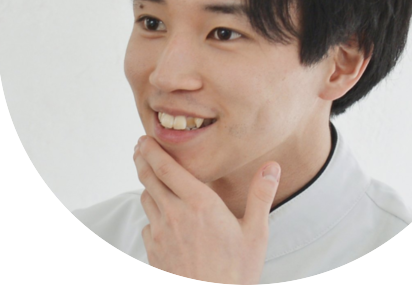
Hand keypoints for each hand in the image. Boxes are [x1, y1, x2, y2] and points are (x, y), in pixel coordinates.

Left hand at [133, 136, 280, 284]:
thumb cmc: (235, 273)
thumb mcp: (255, 233)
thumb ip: (261, 196)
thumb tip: (272, 166)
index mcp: (199, 204)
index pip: (168, 169)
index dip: (153, 151)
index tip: (144, 139)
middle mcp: (175, 214)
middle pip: (150, 179)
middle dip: (143, 160)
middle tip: (139, 148)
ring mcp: (162, 234)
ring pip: (146, 199)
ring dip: (147, 185)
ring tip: (150, 176)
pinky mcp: (154, 252)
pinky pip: (148, 224)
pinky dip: (151, 213)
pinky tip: (159, 215)